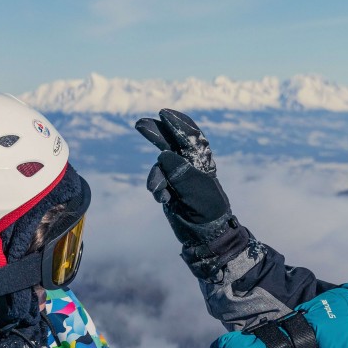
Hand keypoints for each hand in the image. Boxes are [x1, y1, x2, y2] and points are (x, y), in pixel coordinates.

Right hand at [135, 109, 236, 251]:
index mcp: (201, 160)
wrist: (204, 234)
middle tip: (139, 124)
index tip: (164, 113)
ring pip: (159, 167)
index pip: (189, 136)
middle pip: (170, 142)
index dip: (177, 123)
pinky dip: (157, 190)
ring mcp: (177, 176)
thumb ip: (180, 171)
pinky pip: (156, 183)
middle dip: (155, 133)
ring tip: (161, 193)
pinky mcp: (168, 189)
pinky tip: (164, 200)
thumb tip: (163, 155)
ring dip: (157, 179)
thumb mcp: (196, 189)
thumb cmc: (208, 209)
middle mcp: (189, 165)